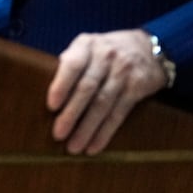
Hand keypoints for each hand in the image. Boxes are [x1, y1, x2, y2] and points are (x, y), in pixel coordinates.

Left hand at [46, 29, 168, 155]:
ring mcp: (123, 72)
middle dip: (71, 114)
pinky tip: (94, 146)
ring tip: (74, 147)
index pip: (73, 65)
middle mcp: (106, 56)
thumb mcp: (87, 46)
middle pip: (87, 88)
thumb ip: (69, 62)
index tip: (51, 106)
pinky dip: (105, 132)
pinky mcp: (137, 88)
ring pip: (103, 104)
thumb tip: (43, 86)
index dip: (62, 85)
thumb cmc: (105, 52)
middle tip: (58, 134)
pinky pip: (118, 114)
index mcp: (87, 45)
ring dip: (87, 129)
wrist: (149, 48)